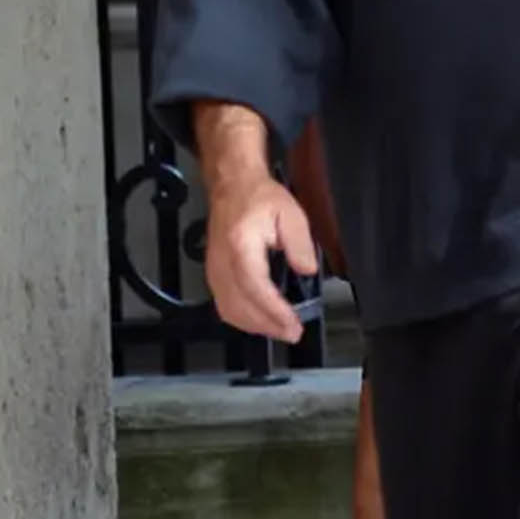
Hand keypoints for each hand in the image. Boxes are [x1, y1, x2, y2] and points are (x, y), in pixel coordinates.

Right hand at [205, 171, 318, 342]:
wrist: (233, 186)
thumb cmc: (260, 197)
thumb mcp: (291, 213)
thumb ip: (300, 244)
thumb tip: (307, 271)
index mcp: (241, 246)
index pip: (255, 288)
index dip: (273, 311)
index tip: (292, 324)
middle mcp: (222, 262)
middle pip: (239, 307)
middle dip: (267, 326)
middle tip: (292, 332)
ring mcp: (214, 270)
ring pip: (228, 310)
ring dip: (254, 326)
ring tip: (280, 330)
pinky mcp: (213, 274)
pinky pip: (223, 304)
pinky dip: (242, 318)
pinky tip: (260, 320)